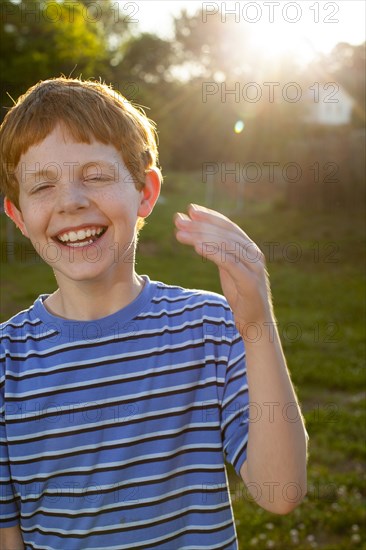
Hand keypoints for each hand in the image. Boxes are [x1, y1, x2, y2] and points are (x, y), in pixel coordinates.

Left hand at [174, 204, 273, 330]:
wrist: (257, 322)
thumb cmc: (241, 295)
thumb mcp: (228, 270)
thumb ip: (219, 253)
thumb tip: (199, 237)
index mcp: (249, 248)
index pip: (228, 226)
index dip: (209, 216)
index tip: (190, 209)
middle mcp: (254, 254)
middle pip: (225, 233)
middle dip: (200, 225)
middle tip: (179, 220)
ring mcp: (254, 267)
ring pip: (226, 245)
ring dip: (201, 237)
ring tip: (180, 234)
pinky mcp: (249, 282)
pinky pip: (229, 263)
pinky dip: (213, 252)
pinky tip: (197, 247)